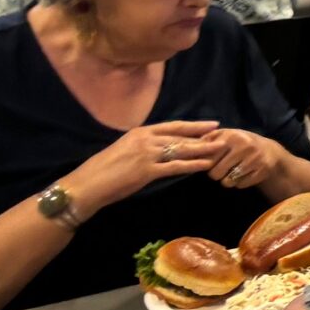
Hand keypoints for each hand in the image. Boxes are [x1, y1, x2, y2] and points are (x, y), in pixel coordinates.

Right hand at [69, 121, 224, 215]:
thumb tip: (160, 147)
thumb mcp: (123, 149)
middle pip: (182, 136)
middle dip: (204, 136)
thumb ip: (142, 146)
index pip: (173, 126)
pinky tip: (206, 164)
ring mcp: (147, 154)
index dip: (194, 125)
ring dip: (203, 149)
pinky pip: (175, 167)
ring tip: (221, 148)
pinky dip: (192, 165)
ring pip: (182, 149)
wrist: (86, 185)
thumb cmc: (101, 170)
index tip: (212, 124)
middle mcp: (145, 139)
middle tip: (224, 135)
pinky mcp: (147, 171)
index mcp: (139, 133)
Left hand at [205, 126, 293, 194]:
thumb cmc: (240, 144)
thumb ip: (207, 140)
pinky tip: (244, 175)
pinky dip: (239, 184)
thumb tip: (187, 148)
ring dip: (227, 181)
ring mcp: (254, 158)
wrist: (269, 152)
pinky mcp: (262, 170)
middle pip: (215, 173)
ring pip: (227, 181)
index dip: (206, 165)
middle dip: (216, 174)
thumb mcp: (225, 136)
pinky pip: (240, 185)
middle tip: (222, 169)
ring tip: (232, 173)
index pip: (207, 159)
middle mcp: (243, 146)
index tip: (210, 164)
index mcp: (230, 136)